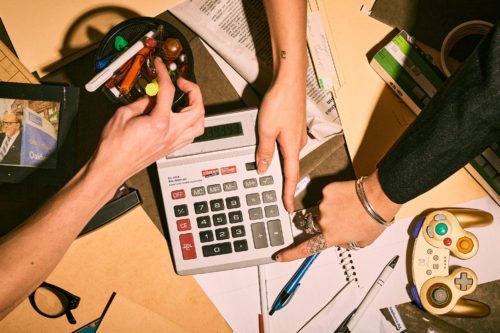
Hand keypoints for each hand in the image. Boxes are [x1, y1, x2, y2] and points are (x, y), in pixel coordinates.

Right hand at [90, 57, 203, 184]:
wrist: (112, 166)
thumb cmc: (114, 147)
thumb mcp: (123, 114)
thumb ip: (142, 101)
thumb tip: (151, 94)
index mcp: (159, 123)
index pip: (169, 91)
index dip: (164, 73)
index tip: (161, 67)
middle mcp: (171, 133)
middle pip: (197, 108)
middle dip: (194, 91)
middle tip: (182, 83)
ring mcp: (174, 142)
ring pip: (199, 124)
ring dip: (198, 109)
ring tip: (188, 99)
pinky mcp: (172, 148)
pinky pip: (191, 134)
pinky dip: (192, 123)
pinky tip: (183, 117)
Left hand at [256, 82, 306, 211]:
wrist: (289, 81)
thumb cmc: (281, 101)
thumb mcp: (266, 130)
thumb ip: (264, 151)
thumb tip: (262, 168)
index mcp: (292, 147)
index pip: (290, 176)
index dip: (288, 193)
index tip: (289, 206)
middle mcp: (298, 142)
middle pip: (290, 166)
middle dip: (283, 180)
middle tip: (278, 193)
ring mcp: (297, 133)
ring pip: (287, 154)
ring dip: (279, 163)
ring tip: (269, 170)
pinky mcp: (294, 125)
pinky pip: (287, 144)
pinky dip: (279, 150)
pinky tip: (272, 147)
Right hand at [275, 171, 400, 261]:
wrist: (378, 196)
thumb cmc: (373, 219)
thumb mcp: (361, 241)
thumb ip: (345, 243)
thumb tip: (339, 239)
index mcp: (330, 237)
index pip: (305, 248)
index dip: (290, 254)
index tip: (279, 256)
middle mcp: (323, 222)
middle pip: (314, 225)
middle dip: (323, 224)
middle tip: (341, 219)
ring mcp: (323, 205)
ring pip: (321, 209)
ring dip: (331, 210)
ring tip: (348, 207)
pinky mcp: (326, 191)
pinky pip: (326, 196)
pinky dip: (334, 197)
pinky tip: (347, 198)